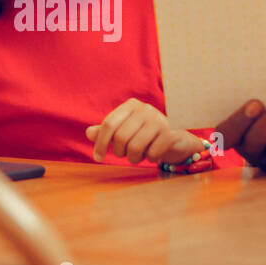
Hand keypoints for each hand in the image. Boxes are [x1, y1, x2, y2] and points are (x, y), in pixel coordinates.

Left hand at [86, 99, 205, 164]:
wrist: (176, 139)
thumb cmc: (145, 135)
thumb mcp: (124, 132)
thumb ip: (107, 132)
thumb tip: (89, 133)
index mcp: (130, 105)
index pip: (109, 124)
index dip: (101, 143)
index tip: (97, 158)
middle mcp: (144, 109)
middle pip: (121, 137)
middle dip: (120, 152)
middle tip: (127, 155)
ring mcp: (159, 119)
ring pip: (135, 147)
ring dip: (134, 158)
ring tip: (140, 155)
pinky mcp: (170, 133)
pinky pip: (151, 153)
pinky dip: (150, 159)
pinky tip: (154, 154)